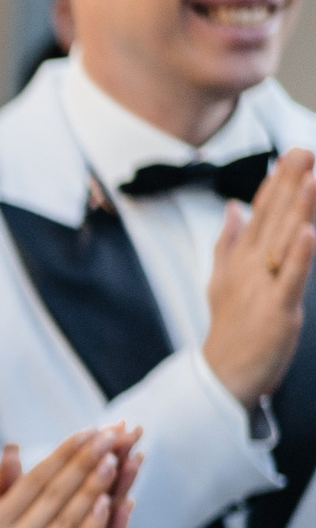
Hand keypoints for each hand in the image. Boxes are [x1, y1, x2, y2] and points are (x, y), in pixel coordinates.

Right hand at [204, 147, 315, 404]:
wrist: (222, 377)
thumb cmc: (229, 329)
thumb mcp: (222, 280)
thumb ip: (228, 242)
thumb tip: (234, 206)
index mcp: (241, 259)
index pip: (260, 213)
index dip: (277, 182)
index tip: (294, 153)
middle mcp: (250, 267)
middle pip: (272, 219)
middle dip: (289, 184)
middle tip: (303, 151)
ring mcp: (262, 287)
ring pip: (282, 241)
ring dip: (297, 209)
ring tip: (311, 178)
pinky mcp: (277, 309)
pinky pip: (290, 278)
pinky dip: (299, 255)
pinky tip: (309, 232)